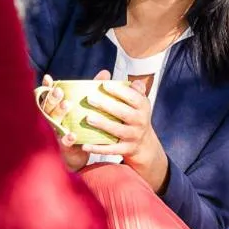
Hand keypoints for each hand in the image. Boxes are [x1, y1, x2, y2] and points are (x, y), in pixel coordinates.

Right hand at [38, 71, 109, 171]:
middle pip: (48, 107)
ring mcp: (56, 133)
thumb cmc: (80, 127)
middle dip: (53, 98)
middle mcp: (52, 120)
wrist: (79, 154)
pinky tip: (72, 134)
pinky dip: (67, 138)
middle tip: (60, 91)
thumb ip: (92, 90)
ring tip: (66, 105)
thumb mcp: (84, 108)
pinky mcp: (62, 147)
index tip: (48, 78)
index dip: (46, 87)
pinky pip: (62, 142)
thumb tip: (105, 72)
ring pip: (53, 122)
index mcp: (56, 109)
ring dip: (59, 113)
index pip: (48, 96)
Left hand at [79, 76, 169, 190]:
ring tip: (88, 118)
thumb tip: (123, 78)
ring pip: (118, 131)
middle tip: (90, 99)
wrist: (144, 144)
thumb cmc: (135, 116)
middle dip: (107, 106)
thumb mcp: (139, 102)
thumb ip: (133, 90)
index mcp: (143, 107)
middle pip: (124, 114)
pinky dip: (98, 148)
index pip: (133, 98)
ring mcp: (133, 137)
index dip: (120, 91)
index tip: (104, 85)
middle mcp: (140, 122)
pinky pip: (111, 150)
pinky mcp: (126, 150)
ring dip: (103, 125)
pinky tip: (84, 145)